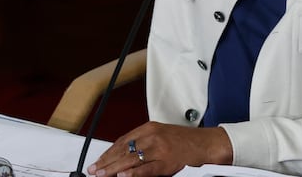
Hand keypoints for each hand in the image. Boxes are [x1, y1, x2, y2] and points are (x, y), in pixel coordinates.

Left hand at [87, 122, 231, 176]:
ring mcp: (160, 149)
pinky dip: (133, 173)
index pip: (123, 141)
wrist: (207, 144)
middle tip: (94, 170)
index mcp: (150, 128)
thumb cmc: (187, 142)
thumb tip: (124, 154)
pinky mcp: (167, 162)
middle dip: (106, 161)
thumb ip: (144, 142)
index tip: (98, 161)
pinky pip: (147, 169)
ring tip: (101, 175)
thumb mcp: (162, 135)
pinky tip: (123, 175)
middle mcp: (152, 136)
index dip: (108, 152)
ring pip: (131, 159)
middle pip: (124, 150)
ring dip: (113, 169)